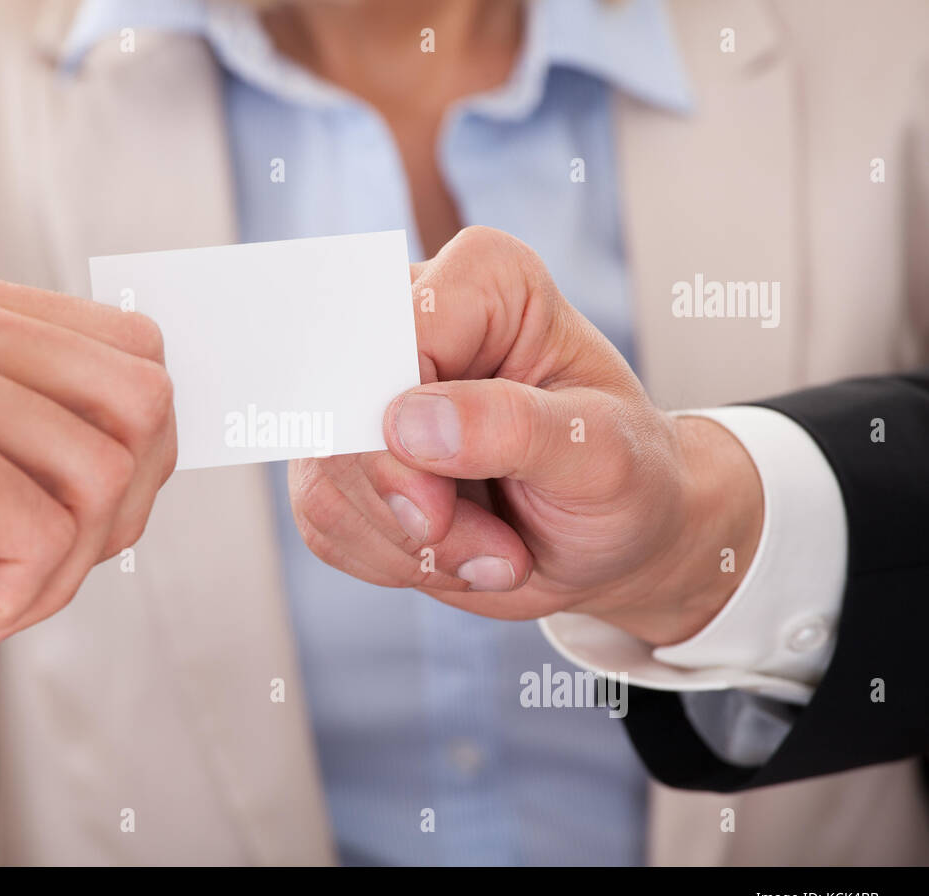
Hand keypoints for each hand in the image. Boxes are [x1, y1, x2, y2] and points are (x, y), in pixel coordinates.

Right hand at [0, 258, 175, 672]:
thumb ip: (22, 420)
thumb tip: (153, 447)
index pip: (132, 349)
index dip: (140, 448)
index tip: (80, 520)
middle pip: (145, 400)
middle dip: (123, 509)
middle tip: (45, 565)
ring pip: (107, 475)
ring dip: (62, 572)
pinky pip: (48, 536)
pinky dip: (14, 600)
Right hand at [289, 227, 762, 644]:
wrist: (615, 537)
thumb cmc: (626, 478)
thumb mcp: (602, 455)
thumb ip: (514, 428)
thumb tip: (405, 424)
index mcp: (482, 282)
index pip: (385, 335)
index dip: (394, 430)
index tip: (440, 509)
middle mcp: (411, 320)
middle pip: (338, 410)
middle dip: (406, 504)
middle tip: (493, 550)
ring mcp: (368, 392)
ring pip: (323, 476)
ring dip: (407, 543)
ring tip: (491, 552)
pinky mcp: (347, 456)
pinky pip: (323, 518)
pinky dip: (389, 559)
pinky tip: (452, 554)